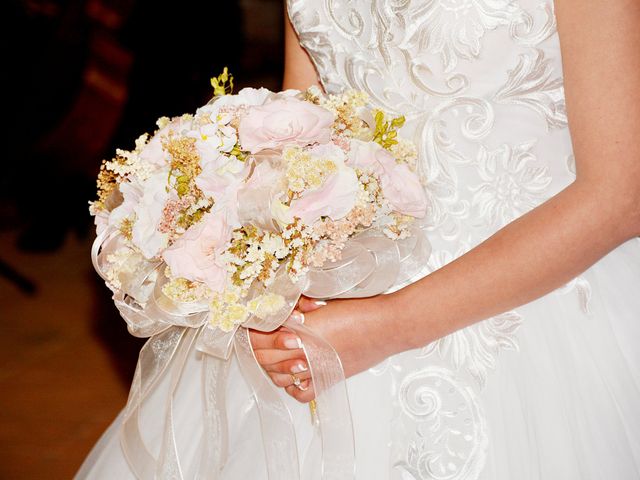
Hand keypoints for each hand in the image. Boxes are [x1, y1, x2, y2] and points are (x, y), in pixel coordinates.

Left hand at [249, 295, 395, 402]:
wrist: (386, 326)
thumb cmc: (361, 311)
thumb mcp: (322, 304)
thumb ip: (297, 312)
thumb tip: (280, 315)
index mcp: (300, 332)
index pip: (262, 338)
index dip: (252, 332)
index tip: (250, 324)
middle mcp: (304, 353)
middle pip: (266, 357)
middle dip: (258, 347)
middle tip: (257, 336)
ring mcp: (315, 369)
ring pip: (279, 376)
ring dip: (272, 365)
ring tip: (274, 352)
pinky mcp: (328, 379)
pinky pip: (302, 392)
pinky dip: (293, 386)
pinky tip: (294, 374)